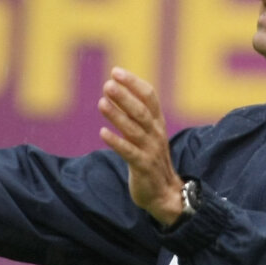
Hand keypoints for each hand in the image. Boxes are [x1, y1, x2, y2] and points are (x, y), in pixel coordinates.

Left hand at [97, 67, 182, 225]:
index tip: (116, 71)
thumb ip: (135, 116)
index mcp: (157, 123)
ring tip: (102, 103)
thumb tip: (117, 92)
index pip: (149, 96)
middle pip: (141, 111)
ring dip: (117, 116)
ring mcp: (150, 150)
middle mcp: (156, 134)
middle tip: (108, 84)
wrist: (163, 193)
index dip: (133, 83)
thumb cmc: (150, 160)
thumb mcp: (146, 134)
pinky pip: (129, 152)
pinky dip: (116, 142)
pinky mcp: (143, 167)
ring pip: (134, 130)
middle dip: (124, 96)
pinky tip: (102, 132)